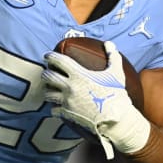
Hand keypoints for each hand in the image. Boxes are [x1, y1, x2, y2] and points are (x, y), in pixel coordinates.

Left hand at [42, 41, 149, 158]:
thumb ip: (112, 57)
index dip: (50, 56)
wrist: (115, 119)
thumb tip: (109, 44)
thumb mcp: (116, 73)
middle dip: (45, 73)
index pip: (59, 61)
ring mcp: (67, 101)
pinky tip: (57, 107)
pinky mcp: (67, 114)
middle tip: (47, 72)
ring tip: (50, 89)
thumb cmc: (116, 95)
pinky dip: (54, 108)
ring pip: (48, 94)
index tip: (47, 55)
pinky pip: (54, 110)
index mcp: (79, 75)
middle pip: (48, 77)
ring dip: (48, 90)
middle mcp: (69, 87)